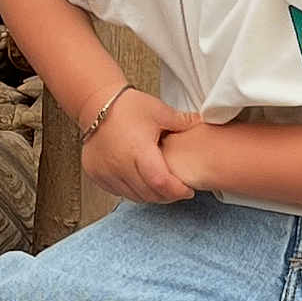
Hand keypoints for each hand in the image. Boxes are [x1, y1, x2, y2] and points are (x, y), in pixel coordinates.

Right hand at [79, 87, 203, 203]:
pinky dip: (133, 190)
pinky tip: (141, 179)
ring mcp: (105, 172)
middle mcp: (120, 165)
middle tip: (178, 188)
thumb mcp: (160, 112)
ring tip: (161, 184)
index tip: (188, 190)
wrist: (96, 104)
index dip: (177, 191)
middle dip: (167, 195)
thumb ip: (184, 122)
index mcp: (138, 150)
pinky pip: (119, 192)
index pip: (160, 182)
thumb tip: (205, 123)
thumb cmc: (129, 107)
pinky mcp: (96, 175)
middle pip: (149, 194)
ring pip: (134, 196)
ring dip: (150, 195)